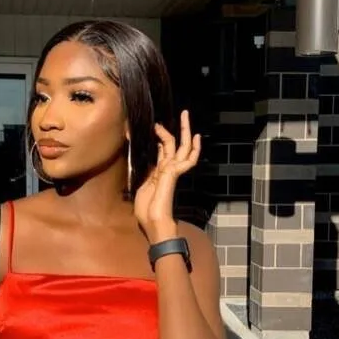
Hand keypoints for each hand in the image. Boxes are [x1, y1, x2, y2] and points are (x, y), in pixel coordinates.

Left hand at [133, 110, 200, 242]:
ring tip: (186, 116)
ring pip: (182, 148)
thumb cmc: (147, 212)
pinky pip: (185, 160)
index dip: (162, 139)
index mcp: (160, 174)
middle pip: (177, 146)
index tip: (158, 128)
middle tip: (183, 114)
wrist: (154, 225)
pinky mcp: (173, 176)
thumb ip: (149, 175)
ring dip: (184, 131)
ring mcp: (172, 173)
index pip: (165, 152)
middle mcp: (169, 171)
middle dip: (180, 130)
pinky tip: (195, 138)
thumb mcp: (143, 188)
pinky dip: (191, 149)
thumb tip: (150, 164)